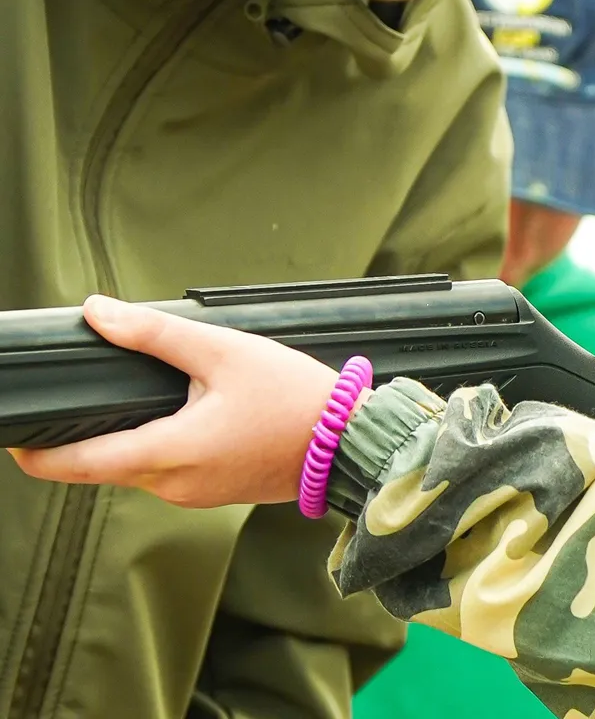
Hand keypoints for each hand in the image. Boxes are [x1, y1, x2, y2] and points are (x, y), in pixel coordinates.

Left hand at [8, 296, 336, 507]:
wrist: (349, 440)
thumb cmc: (294, 397)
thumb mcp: (222, 351)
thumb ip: (154, 334)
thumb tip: (97, 312)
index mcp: (169, 453)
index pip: (77, 464)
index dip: (37, 454)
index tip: (15, 439)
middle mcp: (174, 484)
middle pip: (106, 463)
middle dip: (89, 434)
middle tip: (88, 397)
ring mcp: (195, 495)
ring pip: (140, 466)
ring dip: (133, 436)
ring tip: (154, 396)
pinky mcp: (215, 493)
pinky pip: (171, 471)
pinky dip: (165, 445)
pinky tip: (189, 414)